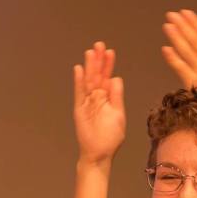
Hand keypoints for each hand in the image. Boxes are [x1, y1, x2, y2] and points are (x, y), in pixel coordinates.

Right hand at [72, 41, 125, 164]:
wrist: (99, 152)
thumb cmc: (111, 137)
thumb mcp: (118, 115)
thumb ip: (116, 97)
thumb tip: (116, 78)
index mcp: (109, 99)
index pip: (108, 78)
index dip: (108, 65)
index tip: (110, 52)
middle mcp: (97, 98)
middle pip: (97, 75)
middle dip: (98, 61)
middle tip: (99, 44)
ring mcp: (87, 102)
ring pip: (88, 81)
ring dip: (89, 66)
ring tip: (90, 52)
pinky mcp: (79, 108)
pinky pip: (79, 92)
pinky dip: (79, 81)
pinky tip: (79, 69)